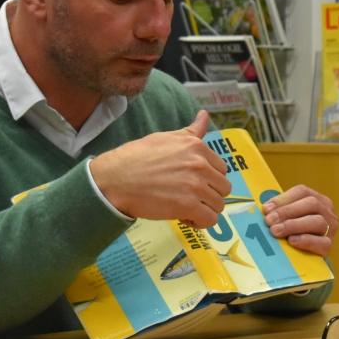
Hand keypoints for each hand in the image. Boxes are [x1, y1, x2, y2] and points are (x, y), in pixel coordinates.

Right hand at [89, 110, 229, 227]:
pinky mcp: (187, 205)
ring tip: (187, 208)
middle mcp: (200, 164)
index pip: (221, 168)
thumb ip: (191, 131)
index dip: (208, 179)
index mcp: (196, 146)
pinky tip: (185, 218)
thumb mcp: (166, 137)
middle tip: (190, 197)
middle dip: (209, 195)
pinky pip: (210, 219)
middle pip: (223, 187)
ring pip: (219, 205)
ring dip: (205, 209)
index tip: (192, 184)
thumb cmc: (136, 158)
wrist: (115, 178)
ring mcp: (195, 185)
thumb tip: (204, 115)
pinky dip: (200, 222)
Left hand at [262, 184, 337, 256]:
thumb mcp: (289, 217)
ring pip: (317, 221)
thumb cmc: (293, 232)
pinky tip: (292, 241)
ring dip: (294, 225)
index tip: (266, 208)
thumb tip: (264, 210)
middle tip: (269, 221)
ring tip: (276, 231)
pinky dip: (306, 240)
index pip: (302, 192)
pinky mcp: (329, 245)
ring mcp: (330, 228)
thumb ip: (279, 211)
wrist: (306, 255)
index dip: (283, 198)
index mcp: (317, 199)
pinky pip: (322, 242)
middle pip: (311, 204)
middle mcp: (327, 211)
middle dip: (287, 211)